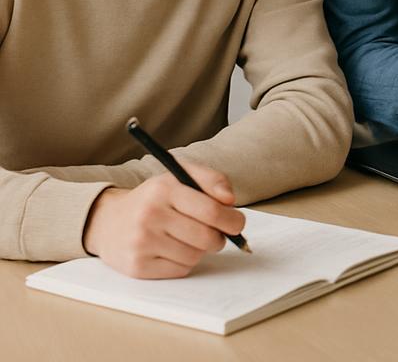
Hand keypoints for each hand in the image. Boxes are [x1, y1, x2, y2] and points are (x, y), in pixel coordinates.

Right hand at [82, 162, 245, 278]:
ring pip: (195, 255)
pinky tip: (175, 250)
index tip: (238, 223)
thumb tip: (230, 200)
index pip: (210, 210)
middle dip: (219, 238)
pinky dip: (185, 262)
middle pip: (205, 237)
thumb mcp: (180, 176)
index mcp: (165, 188)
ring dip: (201, 250)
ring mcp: (142, 242)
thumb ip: (211, 180)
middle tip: (218, 235)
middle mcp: (150, 215)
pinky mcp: (137, 267)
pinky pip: (180, 270)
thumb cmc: (155, 198)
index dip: (231, 220)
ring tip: (191, 239)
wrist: (109, 221)